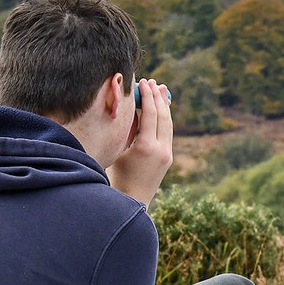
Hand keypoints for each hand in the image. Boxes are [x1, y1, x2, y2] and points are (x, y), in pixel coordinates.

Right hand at [108, 78, 172, 206]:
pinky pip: (167, 133)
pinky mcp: (168, 158)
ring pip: (168, 124)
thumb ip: (126, 130)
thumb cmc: (115, 177)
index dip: (147, 96)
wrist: (130, 202)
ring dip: (164, 106)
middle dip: (157, 97)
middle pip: (163, 116)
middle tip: (152, 82)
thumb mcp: (117, 151)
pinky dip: (164, 118)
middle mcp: (160, 150)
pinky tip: (161, 110)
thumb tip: (130, 106)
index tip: (143, 82)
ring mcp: (166, 155)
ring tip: (160, 90)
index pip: (149, 114)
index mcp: (145, 147)